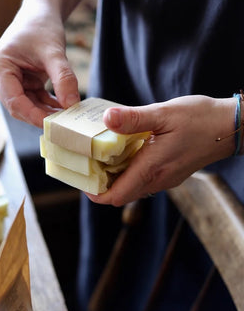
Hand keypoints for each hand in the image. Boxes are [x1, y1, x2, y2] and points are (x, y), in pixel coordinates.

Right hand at [0, 5, 79, 127]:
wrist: (39, 15)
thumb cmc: (40, 27)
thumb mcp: (54, 52)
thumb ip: (63, 78)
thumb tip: (71, 105)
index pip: (14, 101)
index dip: (34, 115)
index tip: (54, 124)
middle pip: (19, 106)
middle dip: (42, 115)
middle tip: (65, 123)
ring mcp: (8, 82)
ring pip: (28, 106)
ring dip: (47, 111)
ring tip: (68, 115)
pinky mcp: (19, 84)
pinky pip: (34, 100)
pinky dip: (48, 104)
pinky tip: (64, 106)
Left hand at [86, 95, 236, 205]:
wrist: (230, 127)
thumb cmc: (200, 119)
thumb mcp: (163, 114)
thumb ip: (133, 118)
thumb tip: (107, 118)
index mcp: (151, 168)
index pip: (115, 196)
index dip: (94, 193)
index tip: (81, 179)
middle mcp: (157, 180)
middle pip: (120, 193)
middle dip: (101, 184)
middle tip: (88, 163)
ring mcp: (165, 179)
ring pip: (132, 187)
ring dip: (115, 177)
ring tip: (102, 156)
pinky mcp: (170, 173)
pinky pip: (143, 180)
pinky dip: (129, 171)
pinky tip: (125, 151)